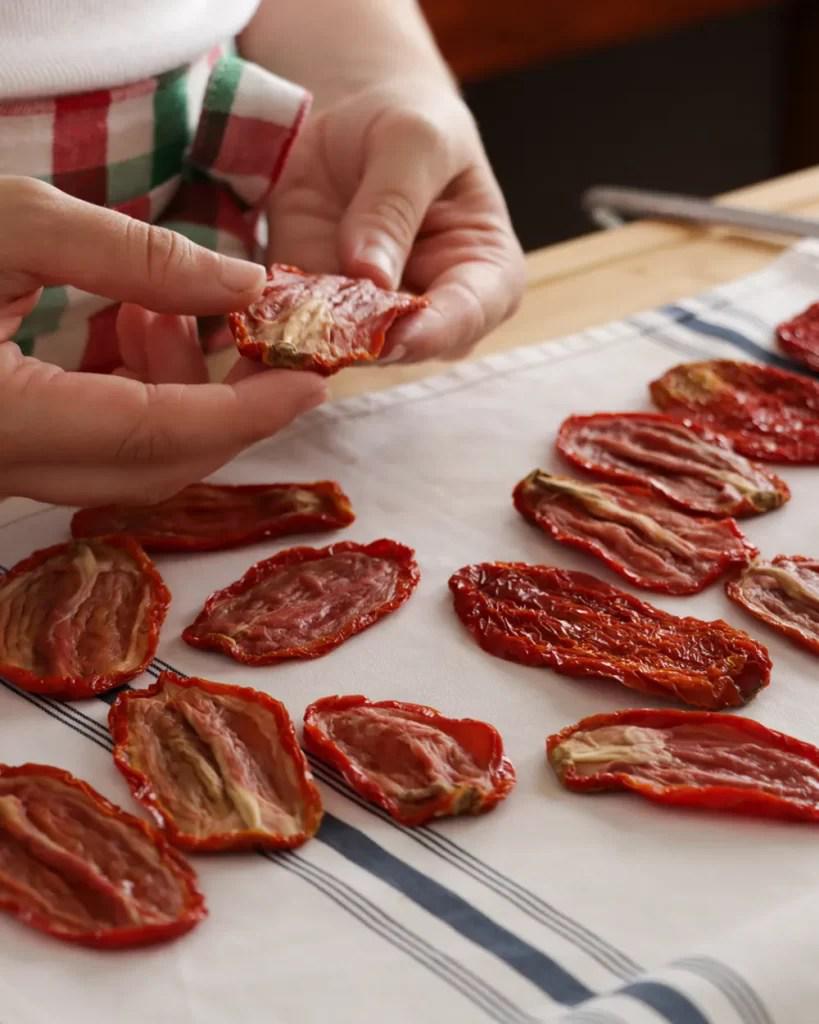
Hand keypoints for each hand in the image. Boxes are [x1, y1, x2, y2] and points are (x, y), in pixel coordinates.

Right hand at [0, 177, 325, 504]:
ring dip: (182, 396)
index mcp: (5, 420)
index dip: (245, 411)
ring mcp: (7, 467)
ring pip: (132, 462)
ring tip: (167, 308)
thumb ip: (131, 255)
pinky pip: (98, 449)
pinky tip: (139, 327)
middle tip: (270, 344)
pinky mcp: (12, 451)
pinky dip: (141, 400)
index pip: (154, 432)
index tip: (311, 382)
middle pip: (157, 464)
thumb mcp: (11, 223)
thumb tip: (244, 286)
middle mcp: (5, 466)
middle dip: (232, 408)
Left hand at [266, 82, 525, 362]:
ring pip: (349, 350)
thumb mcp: (412, 141)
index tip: (394, 334)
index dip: (432, 331)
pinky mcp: (323, 319)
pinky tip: (258, 314)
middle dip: (365, 341)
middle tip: (326, 326)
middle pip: (407, 347)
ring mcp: (378, 324)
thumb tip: (371, 273)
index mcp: (486, 276)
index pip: (467, 317)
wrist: (354, 126)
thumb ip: (393, 204)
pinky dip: (279, 328)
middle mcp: (436, 314)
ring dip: (315, 337)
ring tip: (284, 316)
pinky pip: (302, 334)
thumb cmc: (409, 126)